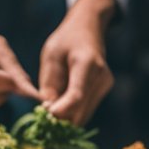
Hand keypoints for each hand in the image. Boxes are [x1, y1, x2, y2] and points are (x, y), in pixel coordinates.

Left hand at [39, 0, 115, 125]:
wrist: (88, 30)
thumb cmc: (65, 41)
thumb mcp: (50, 57)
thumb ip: (49, 84)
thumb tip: (49, 112)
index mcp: (87, 63)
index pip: (76, 95)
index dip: (60, 111)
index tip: (45, 114)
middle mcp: (101, 76)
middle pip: (80, 111)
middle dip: (60, 118)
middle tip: (43, 114)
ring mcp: (105, 85)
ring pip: (83, 115)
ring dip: (66, 117)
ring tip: (51, 107)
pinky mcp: (104, 90)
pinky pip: (85, 111)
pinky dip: (72, 113)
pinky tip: (61, 104)